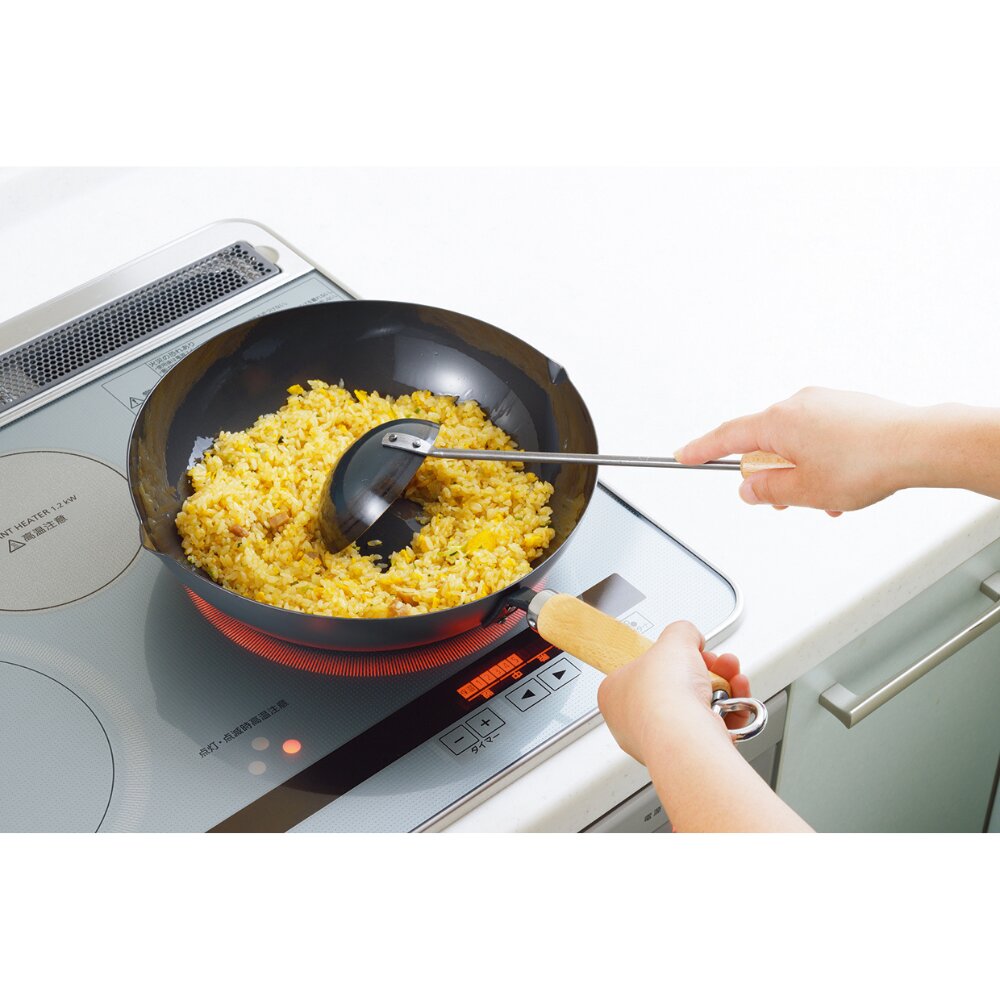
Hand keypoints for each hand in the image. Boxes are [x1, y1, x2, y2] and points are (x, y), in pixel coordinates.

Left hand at [596, 620, 750, 765]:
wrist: (685, 735)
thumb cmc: (663, 695)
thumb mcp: (673, 640)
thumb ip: (681, 632)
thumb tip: (688, 635)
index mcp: (614, 693)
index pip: (640, 669)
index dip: (666, 657)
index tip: (684, 649)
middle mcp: (633, 721)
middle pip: (674, 687)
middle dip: (703, 669)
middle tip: (713, 661)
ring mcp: (662, 739)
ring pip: (697, 706)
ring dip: (722, 685)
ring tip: (730, 672)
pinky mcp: (691, 752)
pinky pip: (714, 726)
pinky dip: (733, 709)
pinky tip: (738, 693)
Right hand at [674, 386, 923, 513]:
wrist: (919, 445)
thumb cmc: (867, 462)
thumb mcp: (804, 490)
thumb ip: (767, 490)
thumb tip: (750, 487)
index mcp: (777, 421)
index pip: (726, 437)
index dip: (702, 450)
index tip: (684, 455)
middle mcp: (798, 404)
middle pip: (765, 444)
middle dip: (773, 475)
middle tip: (788, 499)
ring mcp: (826, 403)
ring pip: (797, 444)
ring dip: (804, 473)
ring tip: (829, 497)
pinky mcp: (849, 408)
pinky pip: (822, 438)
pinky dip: (825, 462)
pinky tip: (844, 485)